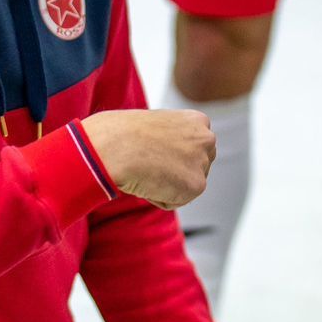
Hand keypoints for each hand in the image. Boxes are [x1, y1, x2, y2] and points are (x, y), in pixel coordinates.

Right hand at [79, 108, 215, 209]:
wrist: (115, 147)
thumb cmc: (121, 134)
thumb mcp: (153, 126)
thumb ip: (170, 139)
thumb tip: (166, 157)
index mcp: (197, 120)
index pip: (194, 148)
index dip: (171, 155)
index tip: (155, 151)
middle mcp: (206, 139)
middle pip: (194, 168)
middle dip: (173, 171)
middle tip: (150, 163)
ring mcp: (203, 162)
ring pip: (182, 186)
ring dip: (163, 184)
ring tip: (146, 169)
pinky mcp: (196, 185)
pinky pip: (174, 201)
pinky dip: (157, 197)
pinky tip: (147, 181)